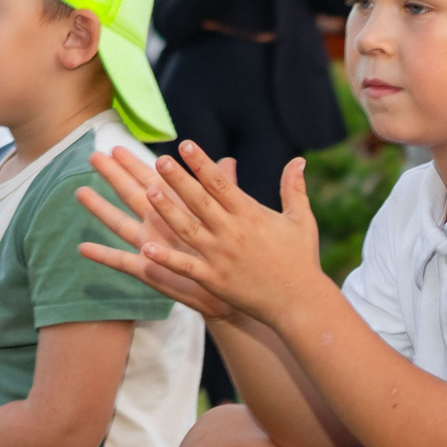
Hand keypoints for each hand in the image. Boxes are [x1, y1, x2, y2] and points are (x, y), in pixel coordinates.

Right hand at [77, 146, 236, 320]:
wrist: (233, 286)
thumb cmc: (228, 251)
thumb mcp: (228, 214)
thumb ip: (223, 187)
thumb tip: (229, 160)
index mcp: (178, 210)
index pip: (152, 180)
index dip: (135, 164)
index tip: (116, 147)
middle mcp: (160, 226)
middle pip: (131, 195)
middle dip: (113, 176)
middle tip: (93, 156)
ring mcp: (152, 247)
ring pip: (121, 224)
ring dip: (101, 209)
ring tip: (80, 192)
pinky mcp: (150, 271)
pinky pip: (123, 263)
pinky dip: (104, 256)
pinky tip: (83, 248)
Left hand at [79, 141, 321, 327]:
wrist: (300, 302)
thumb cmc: (301, 259)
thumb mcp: (301, 220)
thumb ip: (294, 188)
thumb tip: (299, 160)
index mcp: (250, 214)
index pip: (220, 182)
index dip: (201, 162)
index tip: (185, 145)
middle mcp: (232, 232)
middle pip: (199, 200)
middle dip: (178, 179)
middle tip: (160, 160)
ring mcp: (221, 257)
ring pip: (187, 229)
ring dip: (167, 211)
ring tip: (149, 192)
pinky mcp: (215, 280)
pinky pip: (186, 267)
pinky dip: (166, 259)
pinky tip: (145, 248)